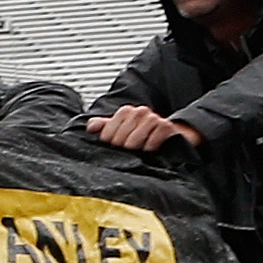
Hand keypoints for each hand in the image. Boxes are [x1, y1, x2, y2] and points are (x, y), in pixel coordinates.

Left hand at [85, 105, 201, 152]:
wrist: (172, 134)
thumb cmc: (144, 134)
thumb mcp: (122, 129)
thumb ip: (104, 126)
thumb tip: (90, 127)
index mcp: (126, 111)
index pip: (107, 130)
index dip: (109, 142)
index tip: (114, 147)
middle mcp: (139, 111)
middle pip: (120, 136)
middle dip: (122, 147)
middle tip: (128, 151)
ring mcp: (153, 118)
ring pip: (135, 138)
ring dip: (135, 148)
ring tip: (138, 151)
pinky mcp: (166, 126)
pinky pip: (154, 138)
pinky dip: (150, 147)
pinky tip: (149, 150)